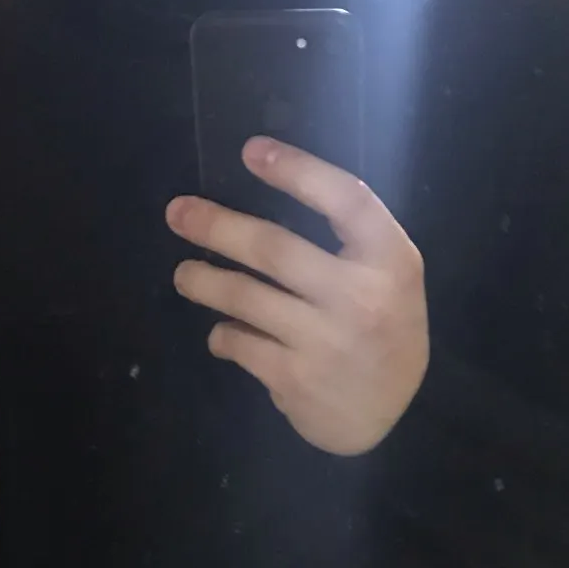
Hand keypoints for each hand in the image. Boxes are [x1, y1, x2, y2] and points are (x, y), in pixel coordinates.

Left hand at [168, 136, 429, 456]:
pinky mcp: (295, 378)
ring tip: (184, 273)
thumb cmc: (382, 331)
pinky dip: (223, 335)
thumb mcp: (389, 277)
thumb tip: (271, 190)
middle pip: (275, 248)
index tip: (250, 151)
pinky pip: (240, 344)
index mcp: (391, 260)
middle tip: (178, 212)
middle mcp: (361, 297)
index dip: (297, 170)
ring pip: (246, 297)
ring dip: (205, 282)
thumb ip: (351, 240)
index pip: (345, 199)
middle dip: (217, 226)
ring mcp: (326, 341)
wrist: (386, 416)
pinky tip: (221, 332)